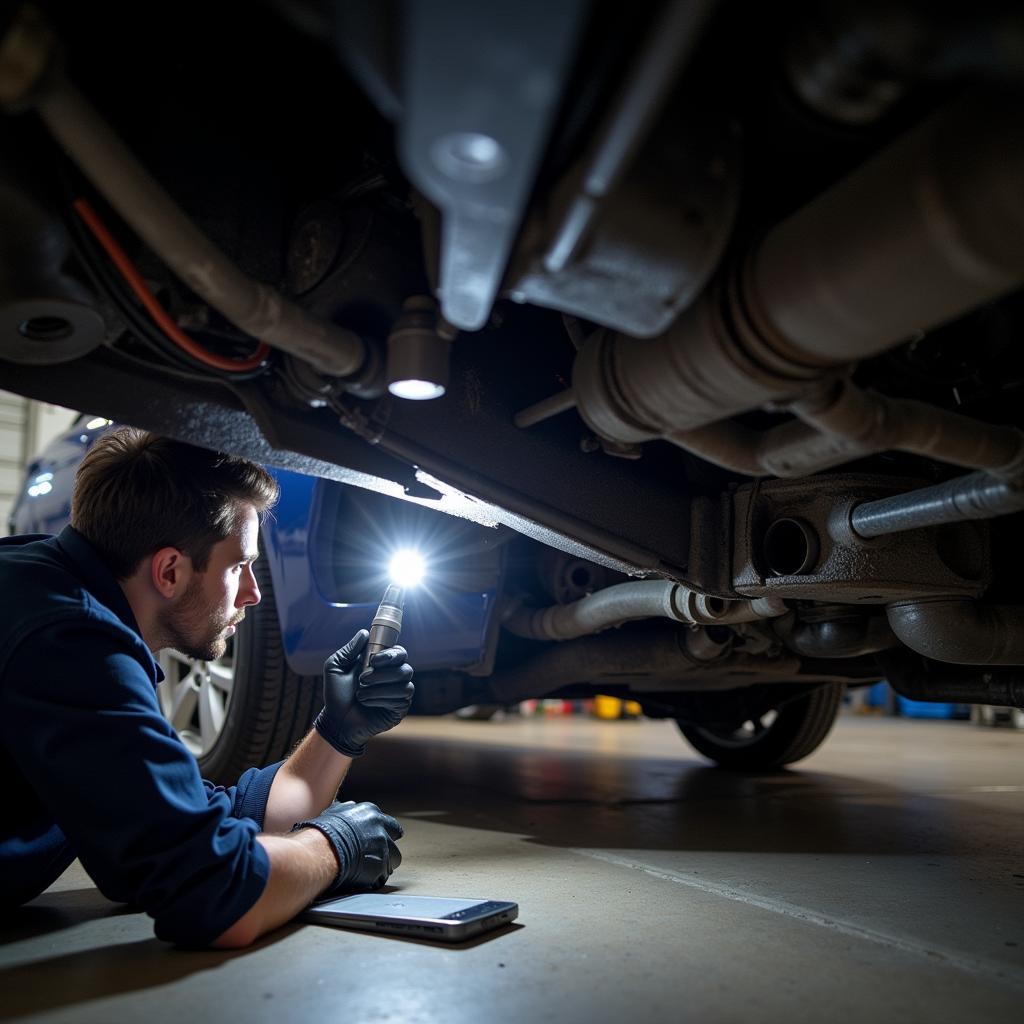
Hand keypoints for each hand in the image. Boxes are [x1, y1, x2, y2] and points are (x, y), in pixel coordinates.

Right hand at [292, 800, 403, 893]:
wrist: (320, 851)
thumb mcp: (335, 812)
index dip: (384, 832)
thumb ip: (347, 810)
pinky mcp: (380, 867)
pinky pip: (382, 875)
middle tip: (378, 854)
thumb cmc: (323, 832)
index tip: (378, 838)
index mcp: (372, 813)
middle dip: (388, 847)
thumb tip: (349, 806)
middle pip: (394, 839)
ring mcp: (383, 848)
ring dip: (385, 863)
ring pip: (394, 858)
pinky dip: (375, 878)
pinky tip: (364, 879)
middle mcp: (381, 829)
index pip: (388, 823)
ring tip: (371, 869)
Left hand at [314, 629, 414, 756]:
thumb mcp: (335, 667)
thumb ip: (349, 649)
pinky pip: (401, 700)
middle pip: (406, 668)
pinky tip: (367, 703)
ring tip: (361, 694)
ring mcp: (399, 694)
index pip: (399, 653)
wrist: (336, 720)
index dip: (391, 654)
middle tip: (363, 678)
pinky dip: (381, 700)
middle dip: (384, 673)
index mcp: (383, 665)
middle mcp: (394, 677)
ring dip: (379, 688)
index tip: (373, 660)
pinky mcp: (399, 709)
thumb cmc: (336, 694)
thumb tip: (364, 633)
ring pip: (404, 685)